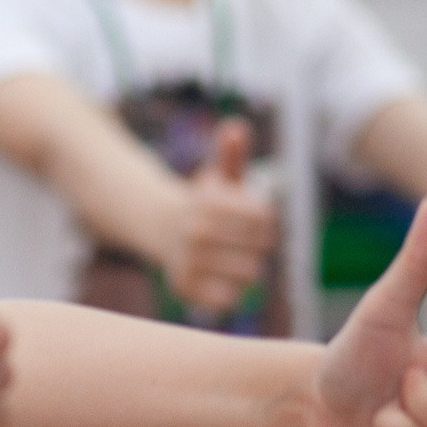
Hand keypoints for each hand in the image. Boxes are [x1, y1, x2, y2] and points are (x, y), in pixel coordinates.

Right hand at [159, 117, 276, 316]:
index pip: (265, 220)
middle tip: (243, 242)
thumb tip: (236, 127)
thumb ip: (230, 154)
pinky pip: (229, 299)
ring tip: (235, 259)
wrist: (161, 226)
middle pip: (260, 249)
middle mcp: (196, 233)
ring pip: (249, 276)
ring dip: (247, 268)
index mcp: (208, 204)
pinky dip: (231, 291)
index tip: (254, 219)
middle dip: (257, 246)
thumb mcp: (218, 176)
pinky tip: (221, 278)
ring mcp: (188, 261)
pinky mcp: (184, 287)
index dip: (265, 221)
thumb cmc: (204, 202)